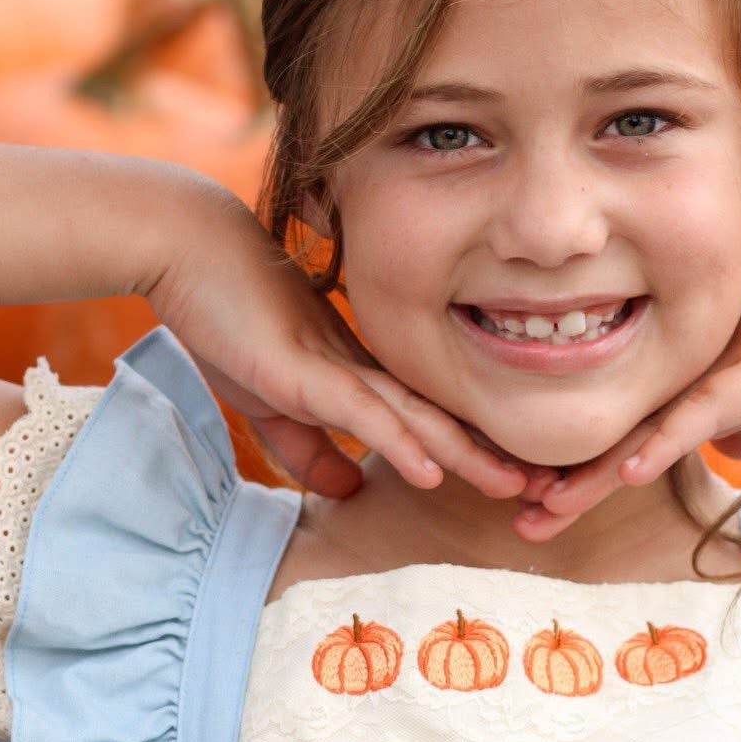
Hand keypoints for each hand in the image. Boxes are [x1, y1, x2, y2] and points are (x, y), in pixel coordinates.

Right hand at [142, 179, 529, 503]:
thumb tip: (350, 490)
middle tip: (552, 488)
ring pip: (418, 417)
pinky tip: (435, 469)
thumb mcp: (268, 401)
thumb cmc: (226, 317)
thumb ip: (307, 447)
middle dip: (496, 455)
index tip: (523, 480)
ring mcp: (338, 365)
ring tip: (517, 485)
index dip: (476, 450)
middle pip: (443, 418)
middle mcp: (364, 368)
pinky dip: (401, 441)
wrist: (188, 251)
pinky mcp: (304, 369)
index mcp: (360, 374)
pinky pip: (363, 410)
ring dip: (468, 454)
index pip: (430, 419)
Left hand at [511, 166, 740, 539]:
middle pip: (617, 435)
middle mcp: (689, 370)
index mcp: (688, 374)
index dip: (584, 471)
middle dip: (568, 484)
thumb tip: (731, 456)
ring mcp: (719, 368)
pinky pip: (701, 411)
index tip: (537, 510)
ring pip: (644, 428)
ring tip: (546, 507)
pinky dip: (664, 443)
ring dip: (594, 474)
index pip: (625, 432)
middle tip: (520, 523)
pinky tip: (628, 472)